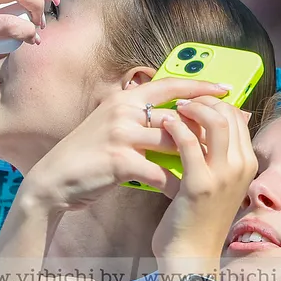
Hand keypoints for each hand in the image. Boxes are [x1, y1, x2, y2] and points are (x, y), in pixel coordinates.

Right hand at [24, 79, 234, 214]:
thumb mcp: (111, 126)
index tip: (226, 89)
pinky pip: (160, 173)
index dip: (200, 87)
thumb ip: (139, 120)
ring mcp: (120, 134)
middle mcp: (123, 110)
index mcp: (124, 98)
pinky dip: (173, 186)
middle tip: (223, 146)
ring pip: (173, 143)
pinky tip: (179, 195)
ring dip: (190, 161)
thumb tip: (176, 120)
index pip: (169, 85)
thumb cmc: (87, 155)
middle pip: (178, 117)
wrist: (54, 179)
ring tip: (204, 174)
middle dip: (204, 133)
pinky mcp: (120, 160)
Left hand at [151, 98, 256, 270]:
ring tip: (171, 110)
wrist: (189, 256)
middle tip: (178, 102)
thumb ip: (215, 156)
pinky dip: (174, 127)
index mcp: (246, 164)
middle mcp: (241, 167)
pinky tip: (162, 125)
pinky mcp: (199, 184)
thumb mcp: (215, 183)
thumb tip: (207, 127)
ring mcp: (223, 176)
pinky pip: (189, 142)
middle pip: (228, 114)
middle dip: (201, 100)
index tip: (190, 101)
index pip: (236, 116)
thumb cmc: (195, 217)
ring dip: (190, 108)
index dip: (212, 102)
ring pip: (215, 122)